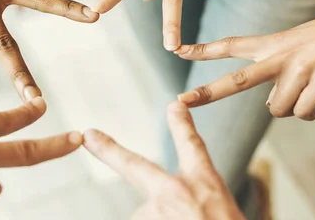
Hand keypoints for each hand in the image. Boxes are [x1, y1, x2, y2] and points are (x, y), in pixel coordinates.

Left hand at [83, 102, 243, 219]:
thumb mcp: (225, 211)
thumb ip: (200, 199)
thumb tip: (170, 204)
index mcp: (204, 183)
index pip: (191, 144)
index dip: (180, 123)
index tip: (174, 104)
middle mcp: (175, 191)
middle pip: (135, 168)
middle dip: (108, 151)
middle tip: (88, 135)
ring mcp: (156, 210)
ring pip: (146, 216)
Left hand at [176, 4, 314, 119]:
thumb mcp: (297, 46)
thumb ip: (278, 72)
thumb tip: (273, 108)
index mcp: (272, 44)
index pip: (230, 45)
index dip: (203, 48)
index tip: (178, 48)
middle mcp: (279, 56)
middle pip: (237, 81)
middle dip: (207, 93)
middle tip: (180, 101)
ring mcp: (297, 70)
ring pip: (277, 109)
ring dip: (292, 107)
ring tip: (309, 91)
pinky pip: (302, 113)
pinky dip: (310, 112)